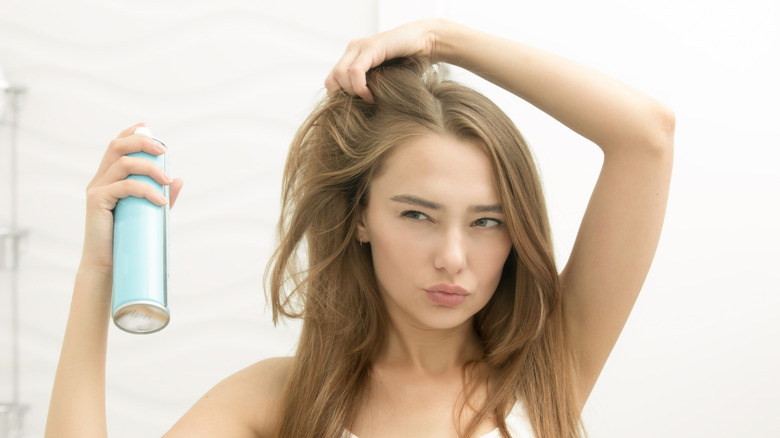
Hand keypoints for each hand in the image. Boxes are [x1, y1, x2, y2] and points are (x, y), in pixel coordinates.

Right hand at [81, 123, 183, 268]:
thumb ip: (161, 195)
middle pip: (117, 147)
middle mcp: (100, 179)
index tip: (147, 127)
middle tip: (163, 152)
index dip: (130, 133)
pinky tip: (160, 200)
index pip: (116, 146)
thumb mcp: (148, 212)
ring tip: (166, 180)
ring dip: (149, 168)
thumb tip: (179, 179)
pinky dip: (145, 189)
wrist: (109, 265)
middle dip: (142, 143)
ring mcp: (97, 189)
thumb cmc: (127, 238)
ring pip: (122, 164)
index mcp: (109, 177)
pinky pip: (123, 186)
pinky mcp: (97, 201)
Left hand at [324, 18, 444, 102]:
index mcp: (352, 57)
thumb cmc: (409, 65)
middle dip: (343, 98)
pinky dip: (360, 87)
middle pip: (331, 79)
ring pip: (339, 75)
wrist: (427, 43)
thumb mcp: (384, 81)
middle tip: (361, 105)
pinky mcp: (371, 47)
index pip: (331, 81)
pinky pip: (356, 71)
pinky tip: (371, 96)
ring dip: (352, 93)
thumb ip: (370, 89)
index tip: (357, 109)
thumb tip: (359, 117)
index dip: (340, 98)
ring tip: (369, 100)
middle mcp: (352, 50)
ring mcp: (360, 47)